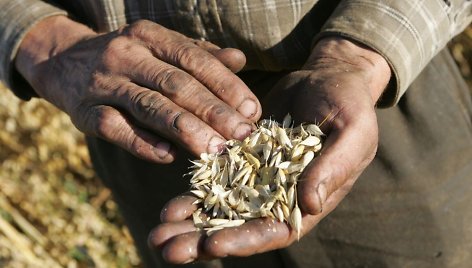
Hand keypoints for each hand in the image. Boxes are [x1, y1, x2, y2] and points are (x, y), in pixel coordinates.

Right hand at [15, 16, 260, 162]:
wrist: (64, 61)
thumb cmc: (128, 59)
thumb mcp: (160, 48)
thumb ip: (200, 55)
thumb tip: (239, 60)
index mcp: (150, 36)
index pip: (195, 60)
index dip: (226, 85)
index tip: (252, 110)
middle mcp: (127, 55)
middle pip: (176, 84)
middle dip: (213, 111)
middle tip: (242, 135)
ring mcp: (103, 83)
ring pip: (149, 107)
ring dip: (185, 130)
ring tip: (215, 150)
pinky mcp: (84, 111)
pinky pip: (115, 128)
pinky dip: (142, 143)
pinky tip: (168, 155)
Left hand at [148, 37, 390, 262]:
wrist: (328, 79)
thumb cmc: (350, 106)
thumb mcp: (351, 133)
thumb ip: (332, 168)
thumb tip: (309, 204)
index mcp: (308, 200)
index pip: (275, 230)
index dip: (244, 240)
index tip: (212, 245)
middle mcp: (279, 196)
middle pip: (239, 227)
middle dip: (203, 240)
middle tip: (165, 248)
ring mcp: (258, 179)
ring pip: (221, 209)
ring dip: (191, 223)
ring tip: (157, 234)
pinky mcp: (243, 158)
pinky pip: (216, 180)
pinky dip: (194, 194)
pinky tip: (170, 207)